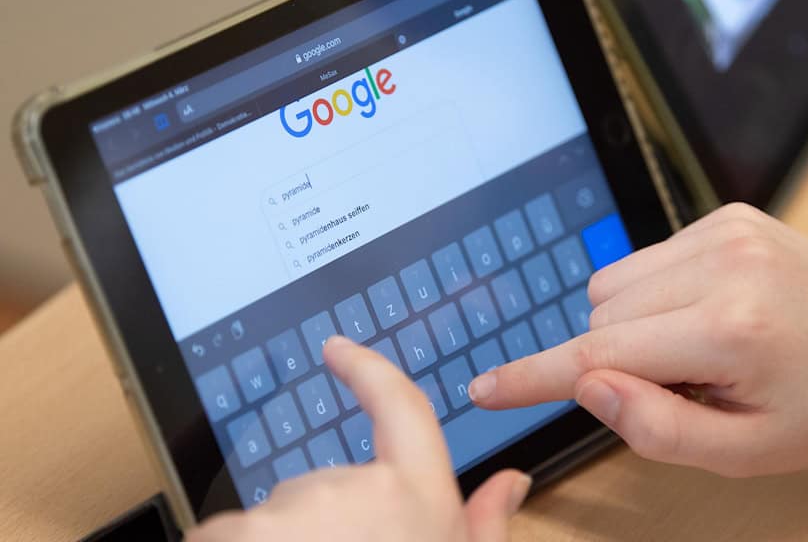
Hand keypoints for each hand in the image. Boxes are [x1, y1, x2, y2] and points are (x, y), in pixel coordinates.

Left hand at [188, 336, 530, 540]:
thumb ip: (485, 526)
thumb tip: (512, 482)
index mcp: (414, 498)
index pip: (399, 407)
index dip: (369, 371)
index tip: (341, 350)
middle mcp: (350, 493)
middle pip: (326, 484)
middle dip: (328, 523)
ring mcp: (285, 515)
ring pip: (276, 518)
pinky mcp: (232, 534)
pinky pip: (228, 535)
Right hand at [470, 203, 807, 482]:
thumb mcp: (743, 453)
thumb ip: (655, 427)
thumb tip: (586, 384)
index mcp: (733, 327)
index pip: (600, 352)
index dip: (534, 376)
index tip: (485, 387)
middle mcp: (728, 262)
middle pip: (601, 315)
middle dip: (619, 360)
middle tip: (685, 386)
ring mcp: (729, 228)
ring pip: (614, 283)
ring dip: (634, 326)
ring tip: (700, 351)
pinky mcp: (730, 215)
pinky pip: (646, 260)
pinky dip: (657, 296)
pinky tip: (707, 316)